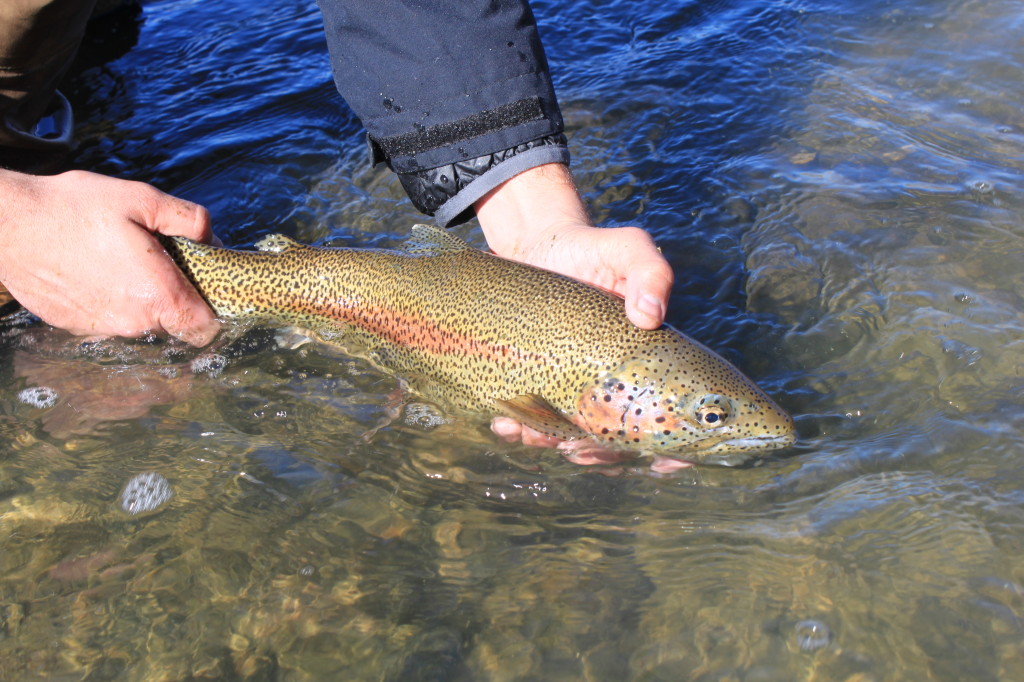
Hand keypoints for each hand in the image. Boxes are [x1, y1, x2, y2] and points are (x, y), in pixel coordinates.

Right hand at [0, 169, 219, 344]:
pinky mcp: (76, 326)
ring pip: (139, 320)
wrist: (7, 224)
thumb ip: (189, 219)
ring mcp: (102, 327)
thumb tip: (211, 237)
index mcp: (159, 296)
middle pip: (173, 322)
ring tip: (119, 258)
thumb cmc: (75, 208)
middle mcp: (133, 321)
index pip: (205, 329)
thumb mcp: (142, 199)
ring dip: (140, 296)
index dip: (211, 311)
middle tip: (157, 259)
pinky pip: (108, 317)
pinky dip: (109, 298)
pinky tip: (93, 268)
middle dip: (173, 294)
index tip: (203, 288)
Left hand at [473, 163, 673, 449]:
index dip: (676, 448)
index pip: (671, 414)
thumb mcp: (628, 249)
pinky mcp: (538, 383)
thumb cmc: (593, 249)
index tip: (665, 465)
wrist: (538, 244)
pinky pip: (532, 419)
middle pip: (619, 439)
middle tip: (583, 449)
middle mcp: (613, 383)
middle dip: (603, 454)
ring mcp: (574, 387)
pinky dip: (520, 430)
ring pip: (572, 437)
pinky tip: (506, 425)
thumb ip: (650, 272)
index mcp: (646, 362)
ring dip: (556, 446)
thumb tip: (650, 316)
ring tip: (536, 437)